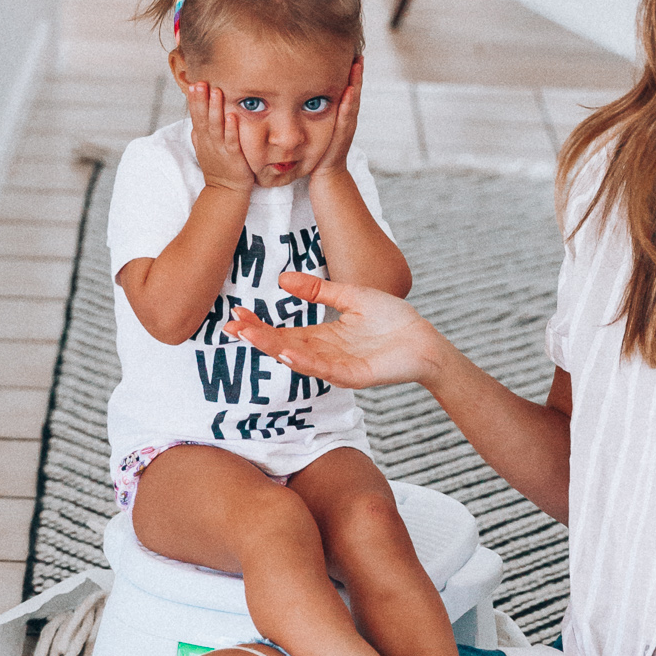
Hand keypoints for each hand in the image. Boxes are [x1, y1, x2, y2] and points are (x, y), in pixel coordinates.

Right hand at [188, 81, 254, 196]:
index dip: (194, 101)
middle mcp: (209, 143)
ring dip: (215, 109)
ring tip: (216, 92)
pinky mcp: (233, 157)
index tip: (193, 84)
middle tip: (200, 82)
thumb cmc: (218, 169)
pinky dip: (231, 129)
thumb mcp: (204, 150)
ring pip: (216, 127)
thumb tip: (195, 122)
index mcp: (202, 139)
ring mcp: (220, 150)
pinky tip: (231, 116)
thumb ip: (200, 135)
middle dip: (201, 100)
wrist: (225, 192)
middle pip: (203, 119)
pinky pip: (231, 141)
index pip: (196, 117)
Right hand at [225, 270, 442, 388]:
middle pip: (284, 346)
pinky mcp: (354, 375)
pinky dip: (304, 361)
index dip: (260, 325)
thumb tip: (282, 280)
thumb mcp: (351, 295)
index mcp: (323, 336)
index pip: (284, 331)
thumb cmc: (392, 319)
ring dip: (272, 348)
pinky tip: (285, 351)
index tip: (237, 315)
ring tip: (248, 335)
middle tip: (231, 326)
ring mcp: (338, 366)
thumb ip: (319, 290)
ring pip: (299, 358)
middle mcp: (325, 353)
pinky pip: (325, 369)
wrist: (425, 339)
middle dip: (257, 337)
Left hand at [308, 57, 362, 182]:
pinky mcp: (343, 135)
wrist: (327, 174)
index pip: (347, 91)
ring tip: (357, 66)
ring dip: (356, 83)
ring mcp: (347, 127)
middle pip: (354, 92)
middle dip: (357, 74)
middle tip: (359, 55)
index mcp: (341, 116)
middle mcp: (347, 119)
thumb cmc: (319, 151)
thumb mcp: (317, 128)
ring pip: (352, 101)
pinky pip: (346, 116)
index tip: (353, 56)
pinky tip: (349, 90)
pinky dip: (349, 103)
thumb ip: (314, 113)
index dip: (351, 75)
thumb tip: (303, 95)